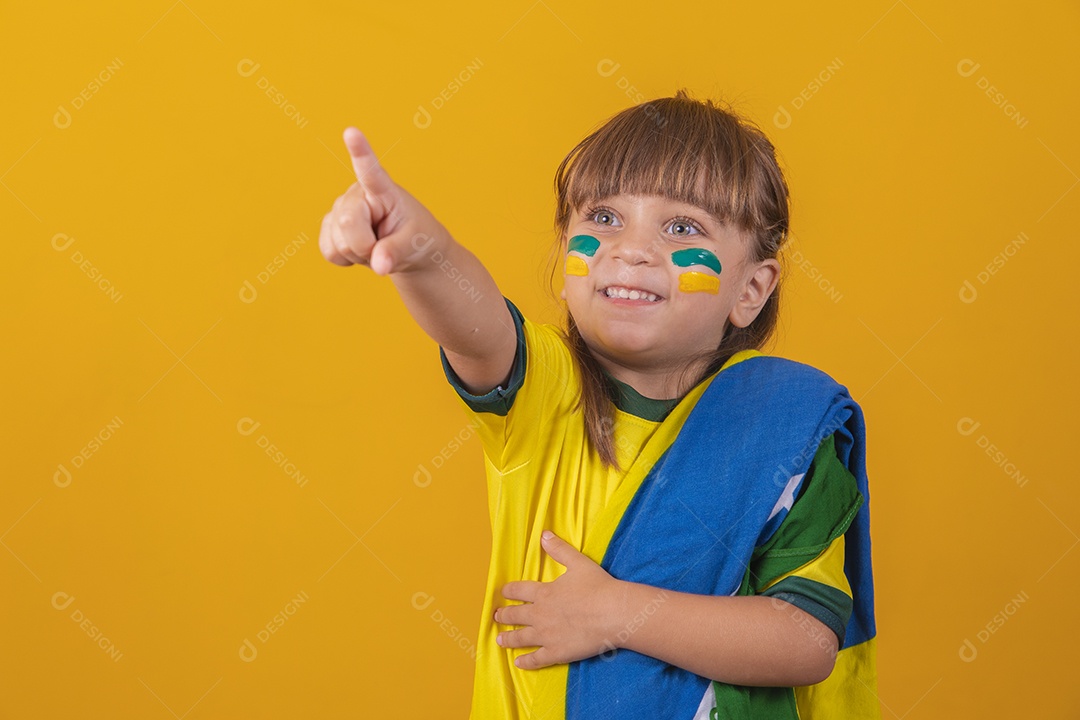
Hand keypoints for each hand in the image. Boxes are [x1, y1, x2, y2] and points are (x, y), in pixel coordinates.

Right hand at [318, 127, 443, 274]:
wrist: (406, 249)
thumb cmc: (416, 238)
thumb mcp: (414, 245)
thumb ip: (396, 252)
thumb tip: (379, 265)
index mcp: (384, 190)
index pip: (371, 171)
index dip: (360, 152)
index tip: (351, 132)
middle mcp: (357, 193)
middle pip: (347, 223)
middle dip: (364, 246)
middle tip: (382, 246)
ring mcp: (340, 208)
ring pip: (336, 241)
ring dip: (356, 254)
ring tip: (373, 245)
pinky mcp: (329, 225)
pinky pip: (327, 251)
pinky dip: (343, 259)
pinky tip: (357, 252)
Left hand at [495, 530, 626, 669]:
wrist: (613, 613)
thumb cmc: (598, 587)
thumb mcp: (578, 562)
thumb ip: (558, 549)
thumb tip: (543, 534)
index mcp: (543, 593)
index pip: (518, 591)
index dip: (509, 591)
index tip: (503, 592)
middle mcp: (540, 615)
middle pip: (515, 616)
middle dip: (504, 616)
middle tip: (497, 617)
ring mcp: (546, 636)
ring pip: (520, 638)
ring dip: (508, 639)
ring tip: (500, 640)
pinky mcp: (556, 653)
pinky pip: (536, 659)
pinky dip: (525, 662)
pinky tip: (518, 663)